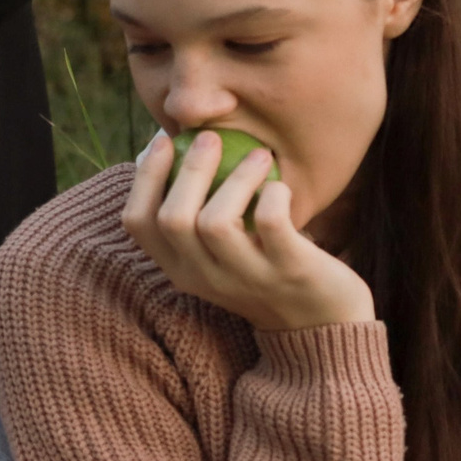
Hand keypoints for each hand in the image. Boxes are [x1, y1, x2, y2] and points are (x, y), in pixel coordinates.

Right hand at [118, 131, 375, 332]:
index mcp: (180, 269)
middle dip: (189, 169)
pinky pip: (271, 224)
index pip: (138, 223)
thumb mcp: (216, 252)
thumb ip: (191, 212)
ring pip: (215, 223)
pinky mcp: (289, 271)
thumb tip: (160, 148)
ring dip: (235, 178)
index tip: (163, 141)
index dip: (144, 176)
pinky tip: (280, 187)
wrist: (322, 323)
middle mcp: (205, 277)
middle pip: (172, 219)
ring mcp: (247, 277)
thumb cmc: (263, 267)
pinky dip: (273, 195)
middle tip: (211, 137)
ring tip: (258, 155)